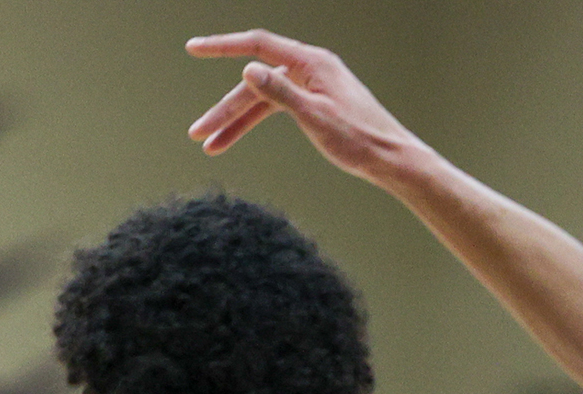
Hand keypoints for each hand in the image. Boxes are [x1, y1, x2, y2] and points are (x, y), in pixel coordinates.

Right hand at [185, 31, 420, 178]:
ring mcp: (311, 85)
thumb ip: (279, 93)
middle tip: (197, 132)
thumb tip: (248, 69)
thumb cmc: (358, 139)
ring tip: (209, 145)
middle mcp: (310, 68)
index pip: (258, 46)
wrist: (389, 158)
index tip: (194, 49)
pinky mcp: (313, 102)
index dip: (223, 47)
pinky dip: (253, 123)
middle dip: (225, 108)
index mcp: (312, 63)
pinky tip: (233, 138)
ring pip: (262, 98)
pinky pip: (274, 107)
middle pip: (256, 81)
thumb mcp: (313, 117)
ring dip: (235, 121)